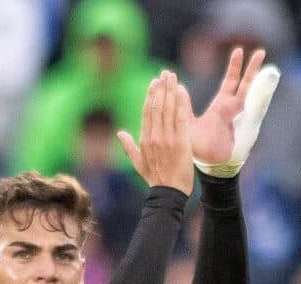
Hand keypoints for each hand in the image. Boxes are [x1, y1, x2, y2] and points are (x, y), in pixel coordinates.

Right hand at [116, 71, 195, 194]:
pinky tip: (182, 91)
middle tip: (166, 73)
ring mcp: (167, 139)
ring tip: (173, 76)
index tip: (155, 82)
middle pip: (157, 106)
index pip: (147, 112)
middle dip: (162, 87)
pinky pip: (181, 118)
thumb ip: (128, 146)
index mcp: (144, 139)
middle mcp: (154, 136)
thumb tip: (119, 133)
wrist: (168, 193)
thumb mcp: (137, 163)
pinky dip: (181, 103)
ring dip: (171, 90)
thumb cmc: (154, 179)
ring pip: (168, 109)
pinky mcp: (181, 143)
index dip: (151, 95)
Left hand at [188, 48, 267, 170]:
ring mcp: (241, 115)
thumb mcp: (186, 123)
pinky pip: (255, 106)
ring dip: (258, 75)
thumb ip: (183, 106)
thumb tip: (177, 88)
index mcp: (222, 106)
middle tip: (260, 50)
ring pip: (252, 91)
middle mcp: (234, 108)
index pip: (230, 81)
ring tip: (266, 58)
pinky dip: (263, 93)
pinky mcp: (244, 122)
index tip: (239, 50)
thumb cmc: (198, 149)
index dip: (235, 67)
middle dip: (251, 66)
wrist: (207, 165)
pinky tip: (270, 79)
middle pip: (245, 82)